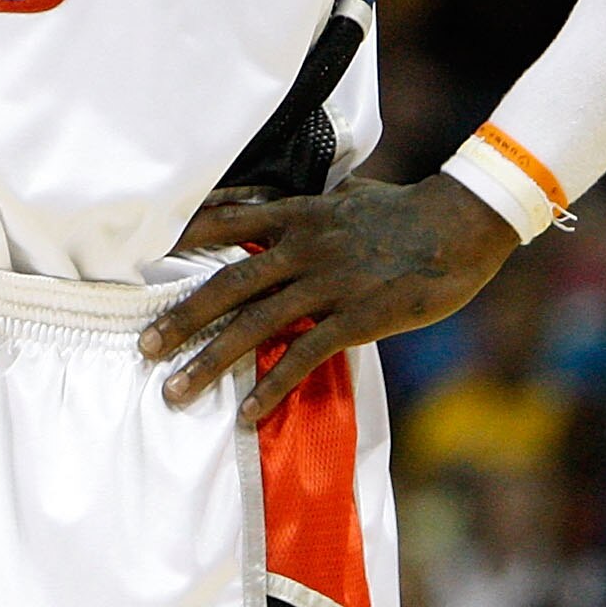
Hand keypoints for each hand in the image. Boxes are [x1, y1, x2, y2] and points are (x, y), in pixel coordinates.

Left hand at [140, 172, 518, 421]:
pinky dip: (273, 384)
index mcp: (297, 215)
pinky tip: (248, 412)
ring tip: (176, 390)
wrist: (461, 222)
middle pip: (227, 285)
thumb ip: (307, 205)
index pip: (226, 222)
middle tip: (144, 347)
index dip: (183, 241)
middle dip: (181, 319)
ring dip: (210, 360)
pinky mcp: (357, 316)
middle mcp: (302, 247)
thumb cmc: (405, 208)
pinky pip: (305, 354)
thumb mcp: (346, 194)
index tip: (144, 261)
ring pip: (255, 325)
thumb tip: (279, 204)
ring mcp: (328, 283)